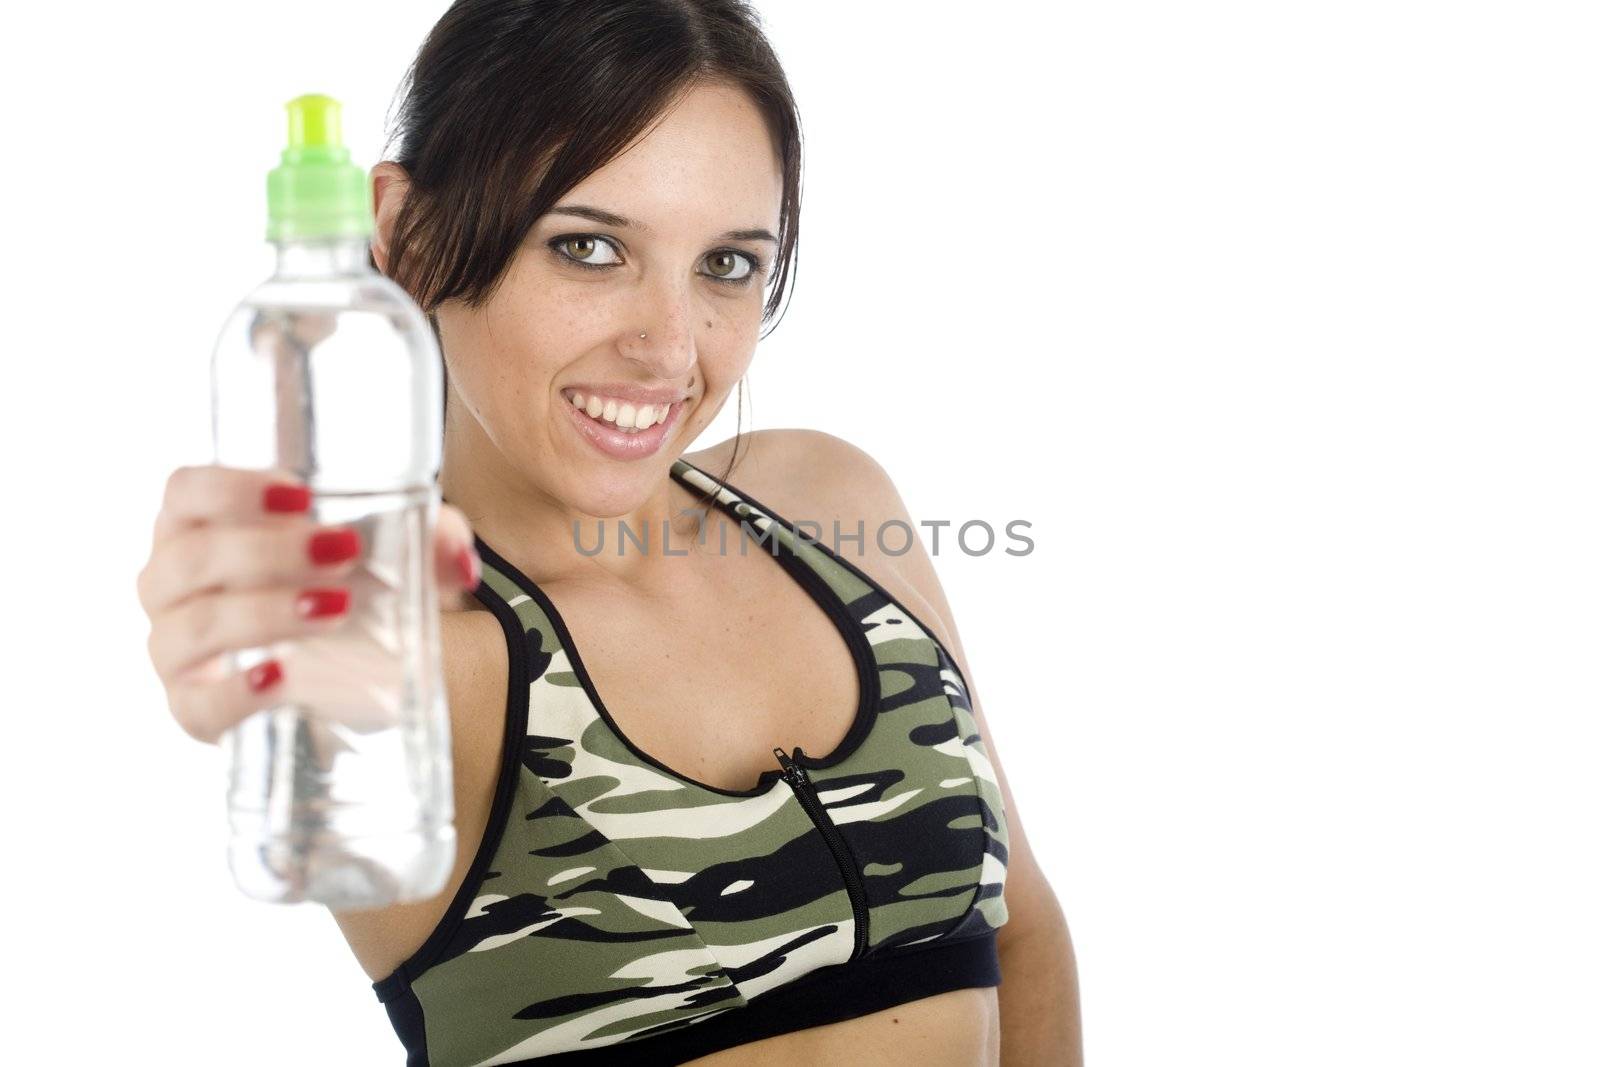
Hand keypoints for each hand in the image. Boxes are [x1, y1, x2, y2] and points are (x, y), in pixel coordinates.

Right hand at [136, 464, 480, 744]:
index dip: (229, 488)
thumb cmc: (351, 583)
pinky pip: (197, 705)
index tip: (298, 494)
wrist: (353, 667)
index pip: (184, 492)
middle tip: (343, 552)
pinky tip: (278, 678)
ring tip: (336, 608)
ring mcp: (176, 650)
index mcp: (201, 524)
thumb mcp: (396, 552)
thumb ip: (432, 540)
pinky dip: (236, 693)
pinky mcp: (195, 710)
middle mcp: (173, 583)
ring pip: (192, 627)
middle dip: (268, 552)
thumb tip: (461, 560)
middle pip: (192, 557)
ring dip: (264, 613)